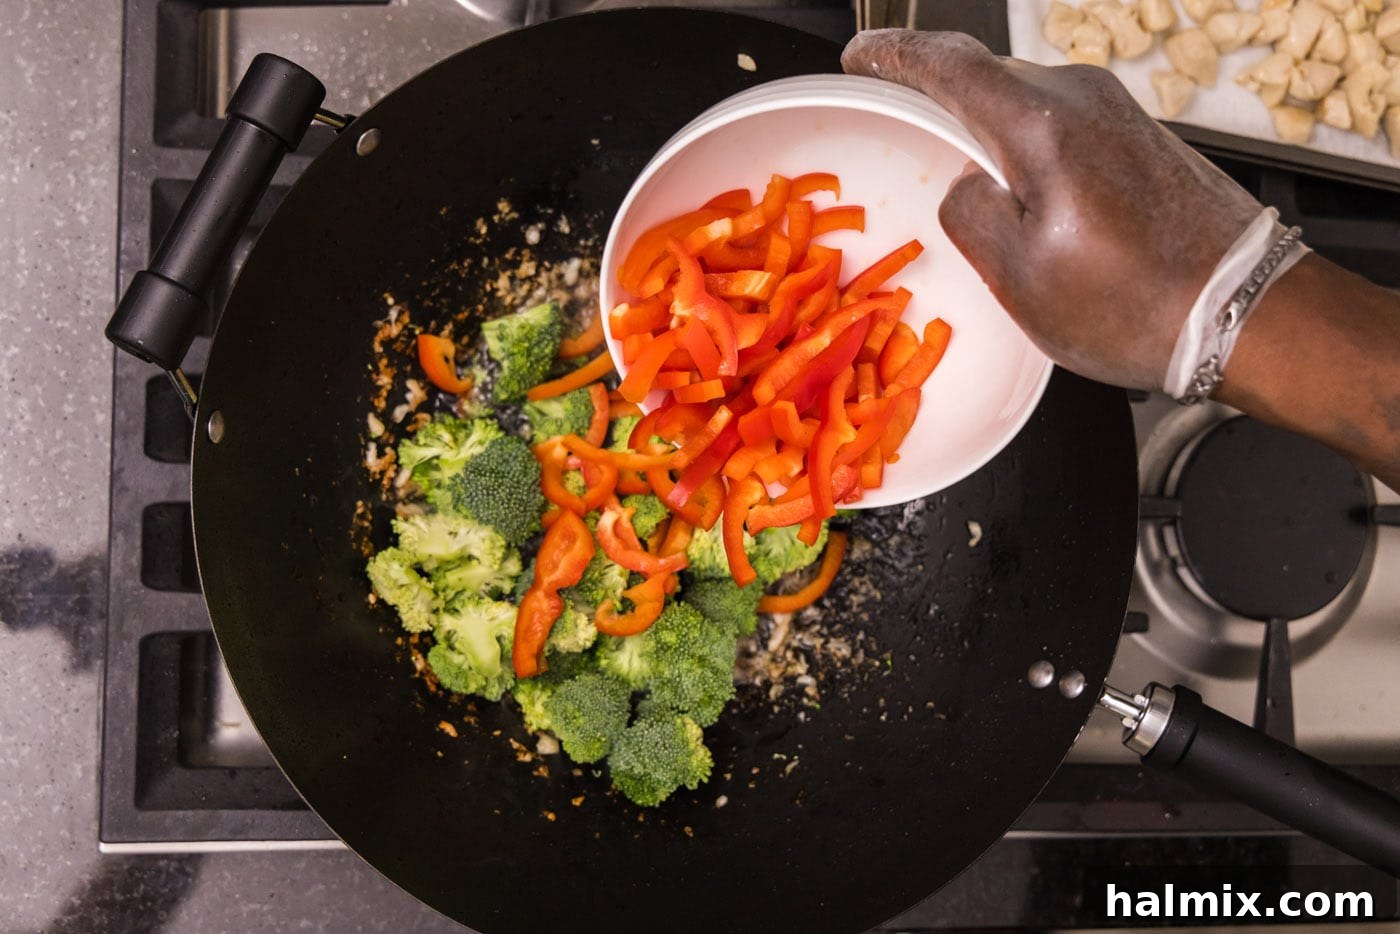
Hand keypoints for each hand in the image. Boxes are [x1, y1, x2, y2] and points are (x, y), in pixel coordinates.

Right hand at [841, 29, 1262, 390]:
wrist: (1246, 309)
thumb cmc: (1132, 305)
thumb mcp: (1022, 278)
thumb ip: (970, 215)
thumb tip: (963, 184)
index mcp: (1042, 126)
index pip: (950, 65)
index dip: (895, 54)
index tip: (859, 56)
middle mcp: (1081, 98)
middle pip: (985, 75)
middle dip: (932, 89)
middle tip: (890, 113)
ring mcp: (1115, 112)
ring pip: (1021, 99)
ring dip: (979, 119)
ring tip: (946, 156)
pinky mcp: (1137, 135)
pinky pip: (1056, 120)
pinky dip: (1018, 138)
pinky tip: (1011, 179)